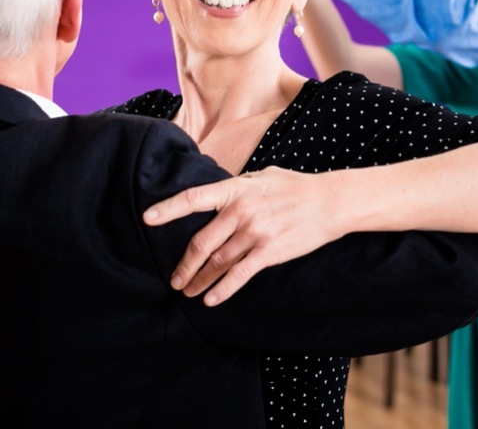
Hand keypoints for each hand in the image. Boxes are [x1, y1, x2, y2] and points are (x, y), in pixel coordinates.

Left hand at [143, 166, 347, 305]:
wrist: (329, 202)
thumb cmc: (294, 187)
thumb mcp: (261, 177)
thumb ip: (237, 186)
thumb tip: (218, 193)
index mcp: (235, 189)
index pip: (194, 198)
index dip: (168, 209)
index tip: (147, 219)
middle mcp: (240, 211)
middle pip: (201, 243)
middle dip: (184, 266)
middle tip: (175, 279)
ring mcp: (254, 233)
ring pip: (217, 263)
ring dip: (200, 281)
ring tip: (189, 292)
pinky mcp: (268, 252)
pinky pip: (239, 275)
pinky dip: (222, 290)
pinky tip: (211, 299)